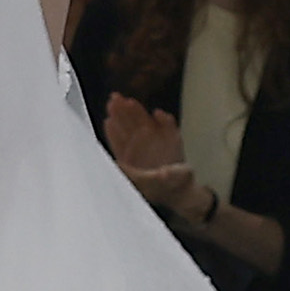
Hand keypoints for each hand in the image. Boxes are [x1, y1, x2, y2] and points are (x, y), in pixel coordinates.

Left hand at [102, 93, 199, 221]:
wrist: (181, 191)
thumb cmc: (160, 188)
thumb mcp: (142, 186)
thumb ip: (132, 175)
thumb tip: (117, 164)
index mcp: (131, 157)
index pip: (119, 138)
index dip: (113, 128)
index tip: (108, 118)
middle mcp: (141, 145)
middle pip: (129, 125)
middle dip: (121, 112)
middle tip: (114, 99)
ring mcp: (155, 140)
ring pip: (144, 122)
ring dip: (138, 111)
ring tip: (130, 102)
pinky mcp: (172, 139)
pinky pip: (167, 127)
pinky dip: (165, 120)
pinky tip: (159, 114)